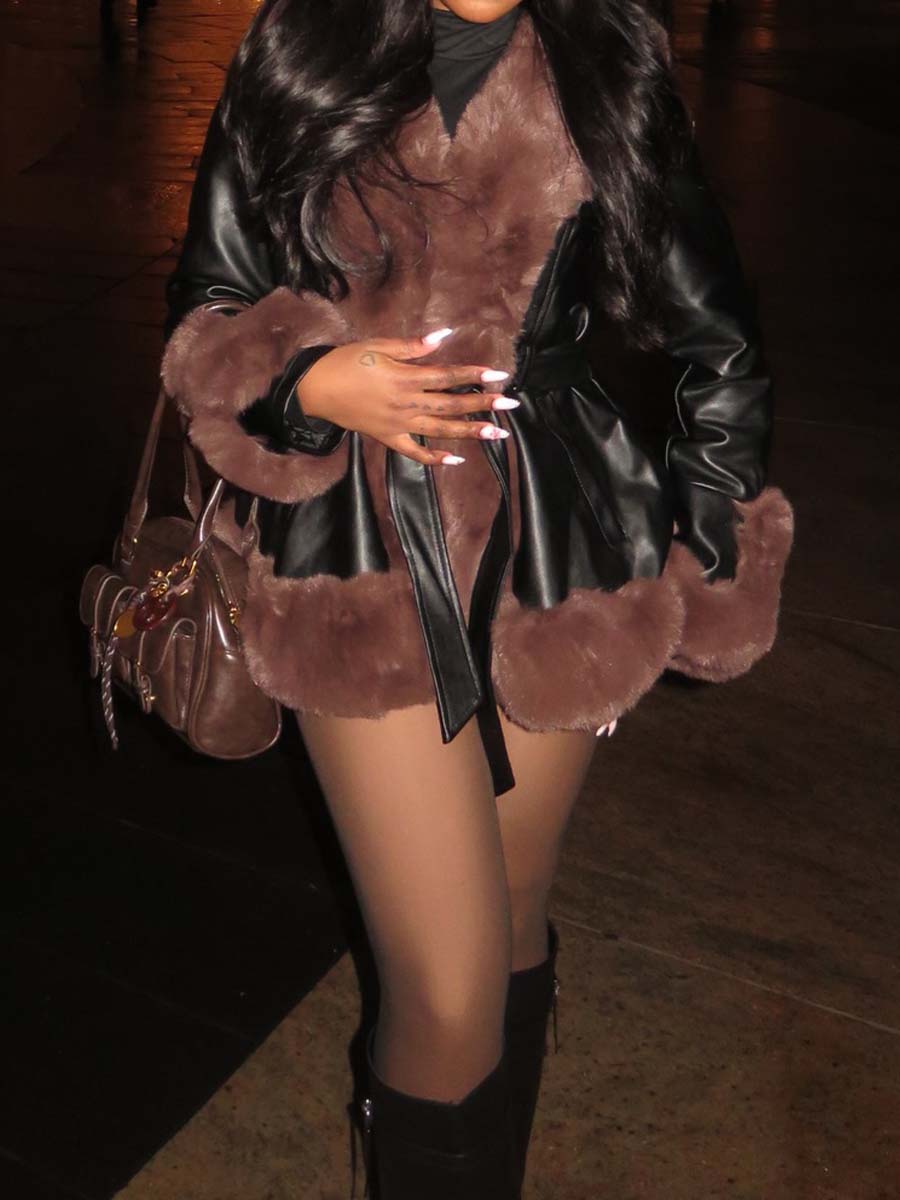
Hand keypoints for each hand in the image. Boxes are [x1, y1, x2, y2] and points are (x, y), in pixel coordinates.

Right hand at [295, 328, 518, 465]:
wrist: (315, 390)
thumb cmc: (345, 362)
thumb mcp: (377, 346)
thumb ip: (412, 346)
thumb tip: (443, 336)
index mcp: (405, 378)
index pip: (447, 377)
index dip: (473, 375)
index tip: (499, 375)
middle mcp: (406, 404)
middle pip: (451, 405)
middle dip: (483, 404)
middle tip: (511, 404)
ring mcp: (399, 424)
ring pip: (440, 430)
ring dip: (470, 432)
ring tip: (498, 434)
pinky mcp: (388, 438)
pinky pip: (414, 452)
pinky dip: (434, 458)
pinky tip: (456, 459)